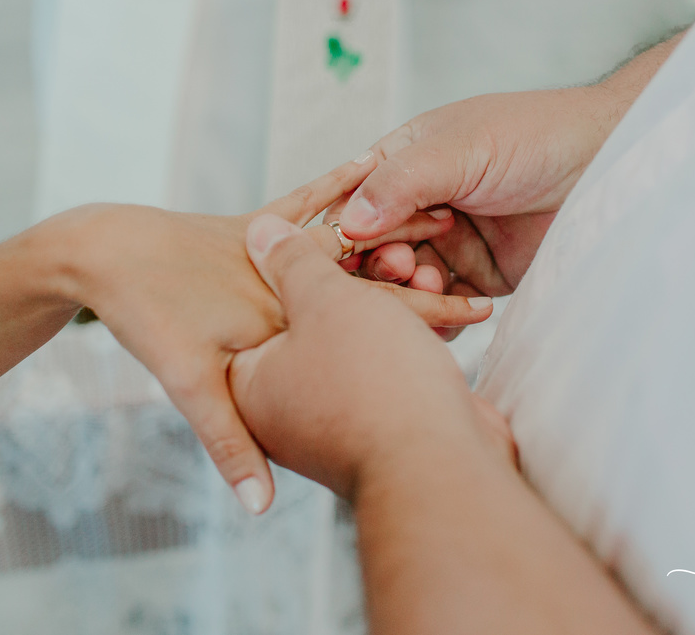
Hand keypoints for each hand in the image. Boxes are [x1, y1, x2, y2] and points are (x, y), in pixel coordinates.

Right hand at [48, 157, 493, 513]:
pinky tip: (373, 155)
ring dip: (390, 227)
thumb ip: (228, 441)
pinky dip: (335, 181)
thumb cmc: (140, 319)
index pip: (367, 335)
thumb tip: (261, 510)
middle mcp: (288, 306)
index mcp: (288, 337)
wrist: (96, 266)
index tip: (478, 319)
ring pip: (345, 245)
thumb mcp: (188, 383)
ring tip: (445, 209)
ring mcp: (274, 268)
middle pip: (368, 294)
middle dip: (422, 285)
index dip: (421, 326)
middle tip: (485, 276)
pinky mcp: (256, 231)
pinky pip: (304, 202)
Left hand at [230, 215, 513, 500]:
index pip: (261, 303)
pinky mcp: (384, 425)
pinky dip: (412, 336)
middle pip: (315, 321)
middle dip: (356, 279)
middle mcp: (285, 407)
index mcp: (251, 381)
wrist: (439, 468)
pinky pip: (393, 365)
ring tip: (422, 265)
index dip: (298, 259)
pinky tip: (443, 306)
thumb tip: (260, 232)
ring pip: (361, 341)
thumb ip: (291, 263)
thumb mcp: (322, 302)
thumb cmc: (370, 382)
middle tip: (380, 241)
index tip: (325, 227)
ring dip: (394, 304)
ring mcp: (335, 420)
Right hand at [327, 89, 626, 335]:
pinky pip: (444, 308)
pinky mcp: (479, 278)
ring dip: (410, 293)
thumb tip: (348, 223)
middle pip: (371, 251)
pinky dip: (440, 317)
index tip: (349, 252)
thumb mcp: (460, 149)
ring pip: (405, 285)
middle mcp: (418, 205)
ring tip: (432, 285)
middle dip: (379, 265)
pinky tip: (450, 312)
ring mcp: (448, 244)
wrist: (611, 162)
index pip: (351, 203)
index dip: (343, 231)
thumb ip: (402, 183)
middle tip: (401, 268)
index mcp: (401, 163)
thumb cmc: (535, 135)